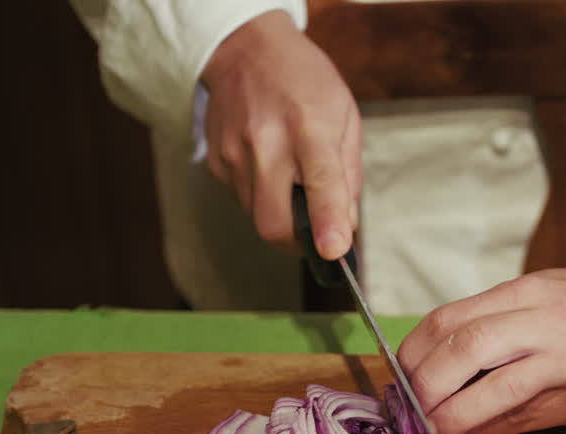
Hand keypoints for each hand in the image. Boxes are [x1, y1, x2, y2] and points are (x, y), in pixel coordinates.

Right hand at [200, 10, 359, 259]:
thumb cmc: (304, 82)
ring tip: (292, 181)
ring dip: (281, 216)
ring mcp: (235, 154)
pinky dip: (263, 198)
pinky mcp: (217, 163)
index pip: (320, 184)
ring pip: (257, 219)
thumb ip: (348, 177)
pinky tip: (270, 168)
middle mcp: (266, 143)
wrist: (246, 49)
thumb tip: (345, 229)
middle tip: (316, 234)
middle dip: (299, 244)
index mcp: (308, 128)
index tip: (333, 251)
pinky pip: (243, 201)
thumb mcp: (345, 117)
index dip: (327, 223)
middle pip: (275, 224)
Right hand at [397, 248, 565, 433]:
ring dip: (415, 359)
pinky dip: (426, 338)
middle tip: (411, 416)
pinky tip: (418, 362)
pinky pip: (452, 308)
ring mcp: (522, 295)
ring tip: (405, 390)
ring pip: (449, 321)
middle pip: (467, 348)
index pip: (501, 391)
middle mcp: (545, 323)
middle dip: (426, 387)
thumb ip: (521, 418)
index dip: (455, 417)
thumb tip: (457, 433)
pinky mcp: (507, 283)